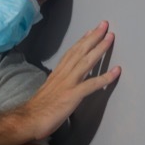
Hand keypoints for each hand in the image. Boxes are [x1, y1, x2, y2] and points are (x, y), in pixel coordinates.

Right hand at [17, 21, 119, 140]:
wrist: (28, 120)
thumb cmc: (37, 110)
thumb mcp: (48, 91)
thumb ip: (57, 85)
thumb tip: (63, 84)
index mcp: (57, 74)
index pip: (71, 53)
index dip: (82, 41)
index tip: (90, 31)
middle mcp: (63, 75)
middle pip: (80, 51)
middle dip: (93, 37)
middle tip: (104, 24)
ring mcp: (68, 84)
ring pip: (86, 62)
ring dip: (100, 48)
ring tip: (111, 38)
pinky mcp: (72, 95)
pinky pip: (92, 84)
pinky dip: (105, 77)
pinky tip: (116, 71)